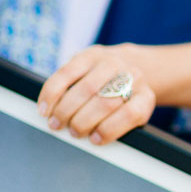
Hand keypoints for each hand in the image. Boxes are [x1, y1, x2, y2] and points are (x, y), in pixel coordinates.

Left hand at [38, 45, 156, 144]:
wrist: (143, 70)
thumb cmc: (104, 78)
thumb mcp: (86, 70)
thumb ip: (69, 84)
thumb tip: (47, 111)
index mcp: (93, 54)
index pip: (67, 73)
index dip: (52, 94)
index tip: (43, 112)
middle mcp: (115, 63)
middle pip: (86, 89)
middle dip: (67, 112)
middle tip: (57, 125)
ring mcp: (134, 79)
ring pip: (105, 104)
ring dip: (85, 123)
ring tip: (75, 132)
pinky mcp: (147, 98)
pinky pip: (128, 116)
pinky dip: (108, 130)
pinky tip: (96, 137)